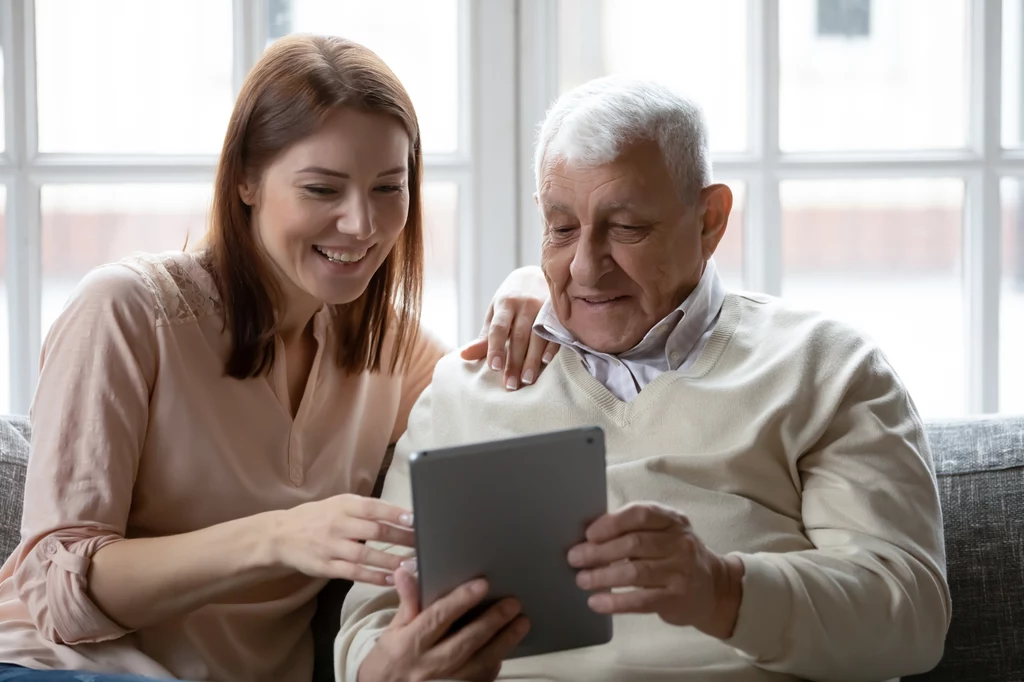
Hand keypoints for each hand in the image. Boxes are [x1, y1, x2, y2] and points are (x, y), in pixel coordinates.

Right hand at [267, 495, 414, 584]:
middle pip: (375, 532)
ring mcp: (331, 547)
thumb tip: (402, 515)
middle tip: (424, 544)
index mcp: (344, 505)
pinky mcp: (326, 567)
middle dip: (402, 539)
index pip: (374, 507)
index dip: (396, 514)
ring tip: (413, 565)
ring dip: (391, 561)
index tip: (416, 520)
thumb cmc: (319, 518)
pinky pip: (354, 574)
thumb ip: (366, 509)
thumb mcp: (340, 504)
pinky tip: (392, 579)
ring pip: (366, 555)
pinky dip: (374, 577)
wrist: (281, 535)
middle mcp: (338, 524)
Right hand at [358, 568, 529, 681]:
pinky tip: (507, 645)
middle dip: (491, 621)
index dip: (460, 600)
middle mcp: (429, 665)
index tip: (482, 584)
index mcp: (410, 644)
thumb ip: (408, 602)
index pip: (438, 618)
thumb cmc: (390, 660)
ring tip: (521, 623)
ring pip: (479, 663)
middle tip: (512, 603)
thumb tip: (406, 571)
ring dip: (503, 642)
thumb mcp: (393, 629)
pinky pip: (481, 678)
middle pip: (465, 641)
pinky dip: (496, 662)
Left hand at [460, 265, 558, 390]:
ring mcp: (543, 307)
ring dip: (532, 360)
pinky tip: (546, 362)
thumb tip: (463, 356)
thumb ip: (485, 336)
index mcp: (505, 304)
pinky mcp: (558, 312)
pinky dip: (551, 347)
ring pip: (537, 336)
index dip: (495, 348)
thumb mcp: (496, 313)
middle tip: (511, 385)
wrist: (536, 274)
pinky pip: (555, 331)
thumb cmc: (511, 299)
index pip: (499, 328)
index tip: (494, 367)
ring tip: (526, 380)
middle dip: (514, 362)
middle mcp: (525, 304)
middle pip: (519, 336)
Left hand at [568, 502, 744, 638]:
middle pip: (633, 544)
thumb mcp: (665, 533)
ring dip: (602, 577)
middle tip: (575, 558)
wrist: (714, 588)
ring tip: (582, 580)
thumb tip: (590, 536)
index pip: (640, 514)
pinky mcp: (677, 598)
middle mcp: (680, 543)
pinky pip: (641, 600)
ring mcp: (680, 571)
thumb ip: (636, 529)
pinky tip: (597, 602)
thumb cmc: (676, 556)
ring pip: (635, 572)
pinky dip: (615, 602)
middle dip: (599, 551)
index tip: (589, 533)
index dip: (611, 523)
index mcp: (673, 520)